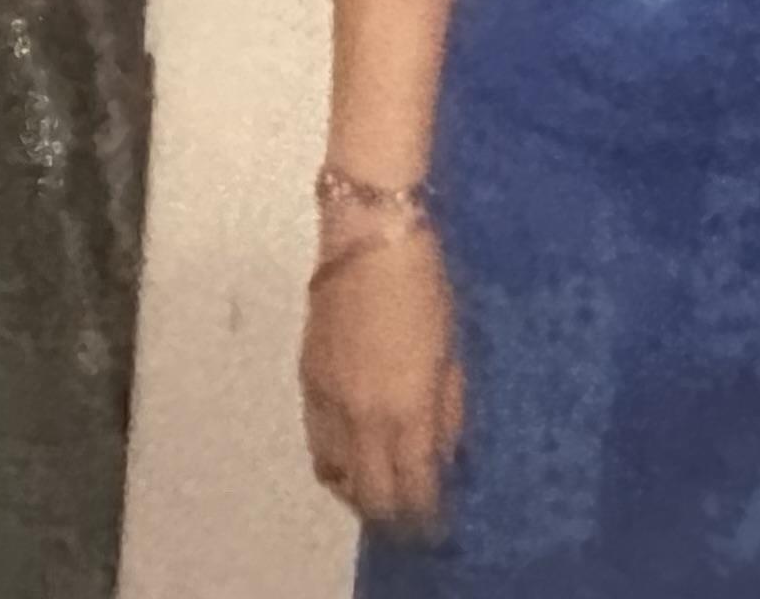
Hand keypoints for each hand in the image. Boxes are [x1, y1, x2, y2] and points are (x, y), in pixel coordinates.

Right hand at [300, 225, 462, 542]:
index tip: (439, 520)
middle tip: (410, 513)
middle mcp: (361, 417)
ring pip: (334, 474)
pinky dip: (336, 460)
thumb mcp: (453, 352)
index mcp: (405, 409)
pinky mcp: (307, 381)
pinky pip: (317, 441)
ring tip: (379, 488)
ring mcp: (327, 401)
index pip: (412, 486)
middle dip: (392, 513)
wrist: (369, 238)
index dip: (426, 513)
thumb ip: (448, 410)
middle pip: (369, 493)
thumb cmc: (427, 287)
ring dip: (358, 491)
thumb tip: (445, 454)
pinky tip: (353, 452)